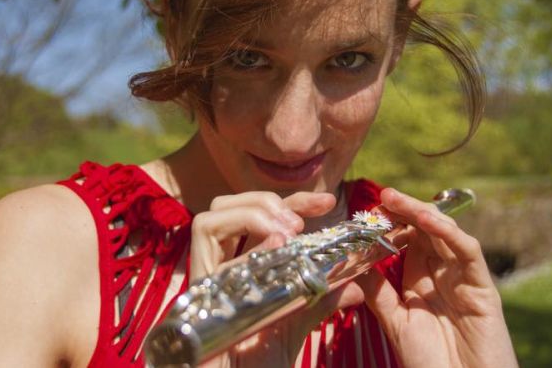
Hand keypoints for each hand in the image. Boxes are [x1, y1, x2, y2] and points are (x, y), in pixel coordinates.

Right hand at [190, 191, 364, 367]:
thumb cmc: (255, 364)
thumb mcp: (294, 326)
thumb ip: (319, 303)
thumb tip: (355, 288)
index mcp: (240, 269)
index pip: (262, 219)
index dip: (294, 203)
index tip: (329, 203)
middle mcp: (218, 266)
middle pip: (229, 206)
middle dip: (268, 200)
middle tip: (302, 221)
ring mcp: (205, 275)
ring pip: (210, 216)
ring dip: (253, 211)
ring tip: (288, 231)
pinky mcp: (196, 285)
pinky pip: (206, 240)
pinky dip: (239, 230)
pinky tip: (274, 244)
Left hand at [358, 188, 517, 367]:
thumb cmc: (431, 363)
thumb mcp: (397, 323)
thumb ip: (380, 293)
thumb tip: (354, 264)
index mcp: (421, 281)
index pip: (407, 240)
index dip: (391, 223)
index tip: (368, 210)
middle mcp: (443, 274)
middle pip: (425, 231)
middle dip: (404, 211)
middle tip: (382, 196)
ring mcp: (464, 279)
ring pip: (445, 234)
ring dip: (421, 213)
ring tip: (396, 199)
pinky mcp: (484, 288)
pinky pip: (468, 252)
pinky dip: (449, 233)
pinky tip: (428, 220)